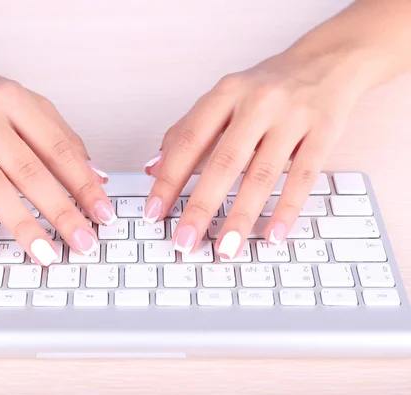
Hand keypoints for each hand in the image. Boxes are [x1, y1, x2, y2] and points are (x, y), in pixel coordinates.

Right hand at [0, 65, 114, 265]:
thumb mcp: (25, 104)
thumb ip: (61, 137)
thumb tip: (97, 178)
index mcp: (15, 100)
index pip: (58, 148)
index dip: (84, 184)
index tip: (103, 214)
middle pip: (28, 171)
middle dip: (60, 212)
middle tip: (84, 243)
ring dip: (22, 225)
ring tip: (45, 254)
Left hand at [143, 50, 364, 257]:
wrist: (328, 60)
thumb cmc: (267, 86)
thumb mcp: (224, 97)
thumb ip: (187, 130)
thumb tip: (152, 168)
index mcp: (226, 93)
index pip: (188, 140)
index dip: (168, 179)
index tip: (153, 212)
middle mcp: (257, 103)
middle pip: (224, 162)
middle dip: (201, 207)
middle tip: (184, 241)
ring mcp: (293, 117)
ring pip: (263, 175)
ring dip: (242, 217)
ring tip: (226, 248)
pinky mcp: (324, 131)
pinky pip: (303, 177)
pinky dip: (287, 209)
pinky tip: (272, 235)